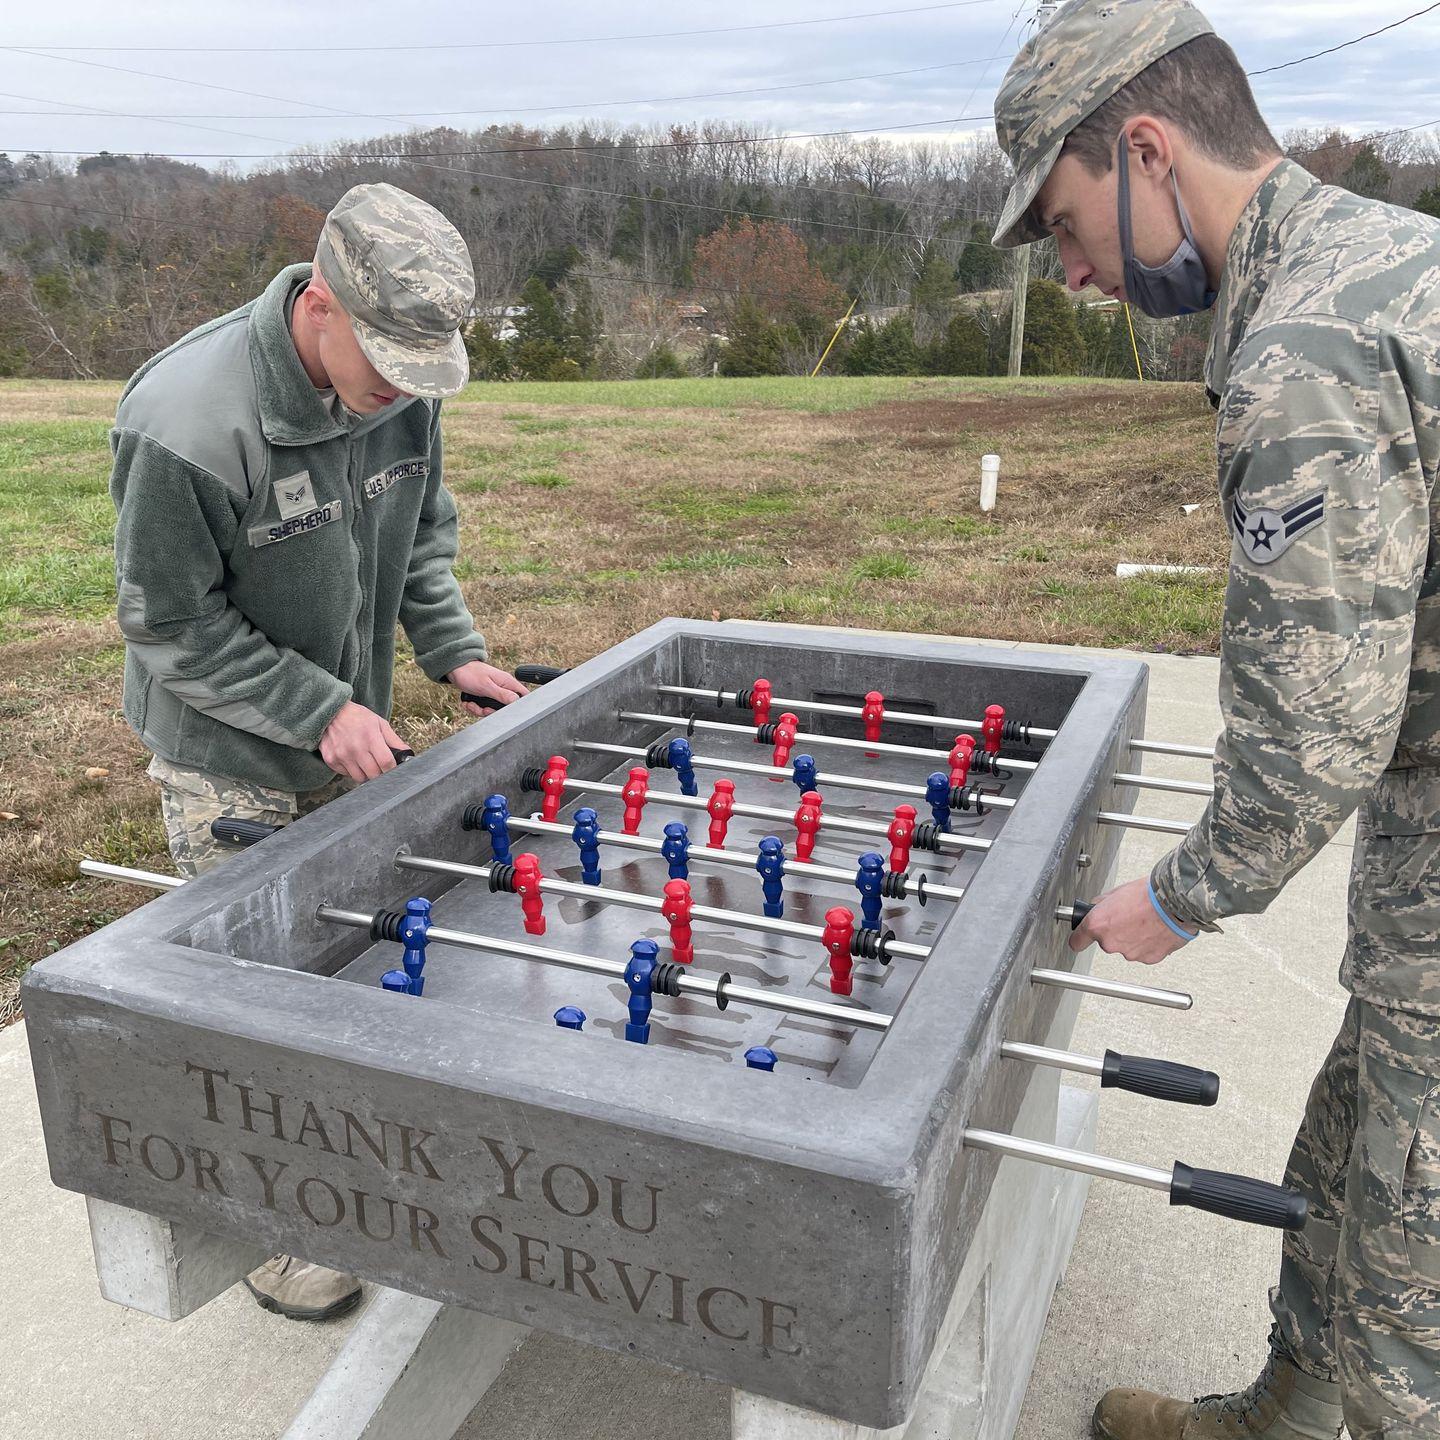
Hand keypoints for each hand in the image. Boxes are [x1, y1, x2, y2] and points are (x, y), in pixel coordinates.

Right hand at [319, 702, 408, 781]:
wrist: (331, 712)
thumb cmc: (358, 717)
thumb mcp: (380, 724)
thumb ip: (394, 740)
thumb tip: (407, 753)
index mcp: (371, 738)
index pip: (386, 763)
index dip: (392, 768)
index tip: (392, 768)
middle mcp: (355, 748)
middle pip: (374, 774)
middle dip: (379, 772)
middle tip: (378, 765)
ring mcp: (342, 755)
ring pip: (360, 778)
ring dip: (365, 773)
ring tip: (365, 762)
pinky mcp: (331, 760)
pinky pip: (346, 774)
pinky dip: (351, 770)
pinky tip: (352, 759)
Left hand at [449, 660, 527, 717]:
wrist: (455, 669)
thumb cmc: (469, 673)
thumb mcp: (486, 686)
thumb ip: (502, 694)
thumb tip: (516, 701)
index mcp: (507, 682)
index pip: (523, 696)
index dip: (518, 707)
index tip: (503, 710)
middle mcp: (503, 687)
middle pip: (506, 708)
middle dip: (492, 711)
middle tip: (483, 708)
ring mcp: (494, 692)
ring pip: (493, 710)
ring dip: (480, 710)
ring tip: (472, 704)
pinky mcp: (486, 696)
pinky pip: (484, 708)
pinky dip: (475, 708)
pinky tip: (469, 702)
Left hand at [1068, 876, 1191, 965]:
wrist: (1175, 903)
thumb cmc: (1148, 895)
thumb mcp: (1116, 893)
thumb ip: (1101, 905)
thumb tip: (1096, 907)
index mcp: (1098, 925)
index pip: (1077, 941)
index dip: (1079, 939)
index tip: (1080, 938)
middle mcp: (1111, 943)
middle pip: (1106, 942)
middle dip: (1114, 932)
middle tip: (1128, 917)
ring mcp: (1130, 953)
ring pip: (1126, 947)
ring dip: (1132, 938)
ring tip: (1144, 921)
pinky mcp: (1148, 958)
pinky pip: (1143, 952)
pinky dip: (1148, 944)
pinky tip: (1154, 930)